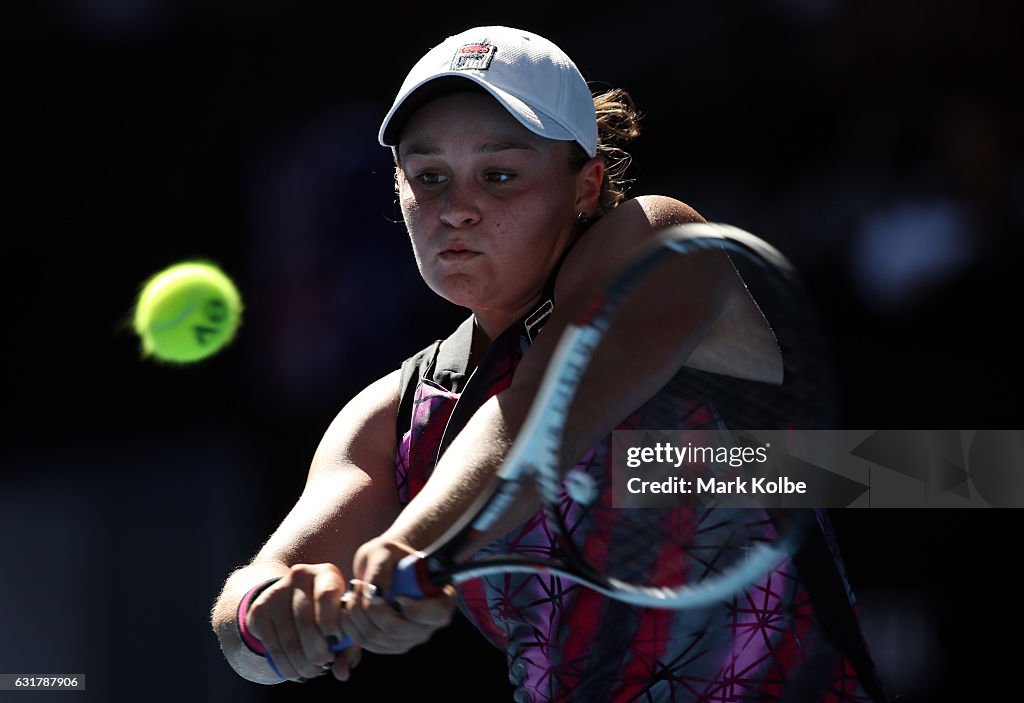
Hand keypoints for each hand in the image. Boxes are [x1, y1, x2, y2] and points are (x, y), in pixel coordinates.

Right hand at [243, 563, 360, 681]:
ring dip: (302, 663)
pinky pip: (273, 645)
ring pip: (288, 637)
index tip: (335, 642)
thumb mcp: (342, 622)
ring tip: (312, 671)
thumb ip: (348, 646)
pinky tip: (295, 671)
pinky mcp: (259, 609)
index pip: (326, 595)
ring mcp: (276, 591)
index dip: (331, 623)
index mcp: (326, 573)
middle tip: (324, 665)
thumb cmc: (328, 612)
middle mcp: (299, 576)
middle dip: (317, 652)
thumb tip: (342, 672)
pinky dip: (285, 665)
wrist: (292, 598)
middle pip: (305, 621)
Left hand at [342, 536, 455, 653]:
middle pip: (397, 630)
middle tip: (359, 585)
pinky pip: (365, 643)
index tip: (395, 593)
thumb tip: (375, 593)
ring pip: (376, 638)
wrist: (386, 566)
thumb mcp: (387, 551)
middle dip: (370, 608)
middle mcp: (428, 624)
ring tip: (353, 591)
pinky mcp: (390, 645)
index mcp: (442, 598)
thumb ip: (382, 569)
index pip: (436, 615)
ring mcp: (409, 638)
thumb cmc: (391, 555)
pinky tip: (350, 605)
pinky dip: (351, 624)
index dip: (413, 608)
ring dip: (356, 614)